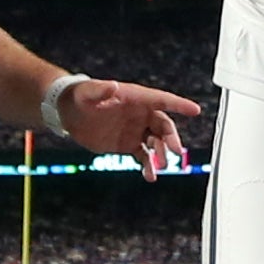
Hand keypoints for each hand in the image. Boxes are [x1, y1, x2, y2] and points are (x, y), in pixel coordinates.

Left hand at [48, 73, 204, 173]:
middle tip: (174, 151)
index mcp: (135, 98)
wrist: (68, 113)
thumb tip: (113, 86)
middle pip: (163, 126)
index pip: (162, 100)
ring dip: (160, 154)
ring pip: (156, 142)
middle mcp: (139, 114)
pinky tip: (150, 176)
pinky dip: (148, 166)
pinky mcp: (127, 144)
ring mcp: (135, 130)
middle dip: (171, 138)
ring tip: (160, 166)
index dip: (179, 105)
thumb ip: (100, 90)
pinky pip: (143, 156)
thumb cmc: (80, 97)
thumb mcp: (88, 93)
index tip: (195, 110)